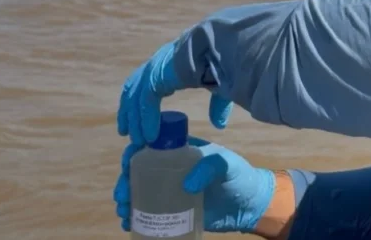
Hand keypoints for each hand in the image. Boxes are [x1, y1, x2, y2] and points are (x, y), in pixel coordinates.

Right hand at [113, 137, 275, 233]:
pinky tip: (128, 224)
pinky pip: (147, 212)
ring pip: (139, 191)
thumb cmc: (239, 177)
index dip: (135, 152)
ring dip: (126, 200)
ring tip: (124, 212)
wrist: (248, 206)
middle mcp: (170, 169)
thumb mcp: (227, 166)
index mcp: (180, 151)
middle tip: (123, 197)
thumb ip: (211, 167)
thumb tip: (186, 185)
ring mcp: (169, 190)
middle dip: (125, 181)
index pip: (151, 145)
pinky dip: (134, 217)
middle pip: (139, 170)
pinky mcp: (171, 210)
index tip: (127, 165)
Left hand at [117, 38, 235, 145]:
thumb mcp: (219, 87)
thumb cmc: (223, 60)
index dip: (142, 100)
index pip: (148, 81)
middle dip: (129, 111)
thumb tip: (218, 124)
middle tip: (127, 132)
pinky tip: (149, 135)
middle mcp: (159, 62)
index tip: (141, 119)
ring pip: (136, 97)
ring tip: (136, 140)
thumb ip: (216, 105)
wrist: (220, 46)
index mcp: (172, 61)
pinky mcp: (155, 75)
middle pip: (134, 89)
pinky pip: (145, 101)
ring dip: (135, 119)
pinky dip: (146, 120)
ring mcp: (154, 67)